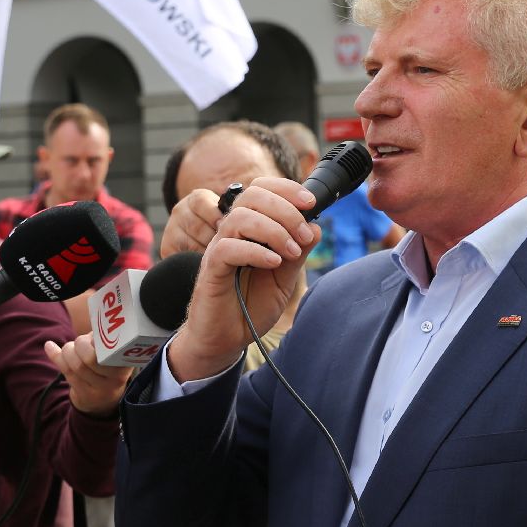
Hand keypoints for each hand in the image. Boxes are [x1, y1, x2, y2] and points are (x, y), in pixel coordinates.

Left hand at [43, 330, 135, 416]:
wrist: (104, 400)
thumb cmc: (108, 366)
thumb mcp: (114, 353)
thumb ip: (106, 338)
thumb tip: (94, 322)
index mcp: (127, 363)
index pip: (110, 349)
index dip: (98, 340)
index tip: (93, 336)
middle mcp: (116, 378)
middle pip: (90, 359)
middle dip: (79, 345)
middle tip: (80, 342)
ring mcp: (100, 389)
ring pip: (76, 366)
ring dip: (67, 351)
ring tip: (69, 348)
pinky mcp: (84, 394)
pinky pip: (67, 373)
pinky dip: (55, 356)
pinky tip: (49, 346)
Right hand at [166, 179, 315, 383]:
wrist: (228, 338)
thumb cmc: (251, 306)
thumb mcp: (284, 279)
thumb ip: (298, 253)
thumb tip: (316, 226)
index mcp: (250, 228)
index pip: (261, 188)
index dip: (286, 188)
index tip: (310, 202)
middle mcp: (232, 232)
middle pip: (252, 196)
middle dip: (286, 210)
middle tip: (304, 236)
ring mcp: (219, 248)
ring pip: (240, 217)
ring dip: (274, 230)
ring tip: (291, 252)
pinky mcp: (210, 269)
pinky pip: (227, 248)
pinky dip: (255, 251)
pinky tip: (273, 263)